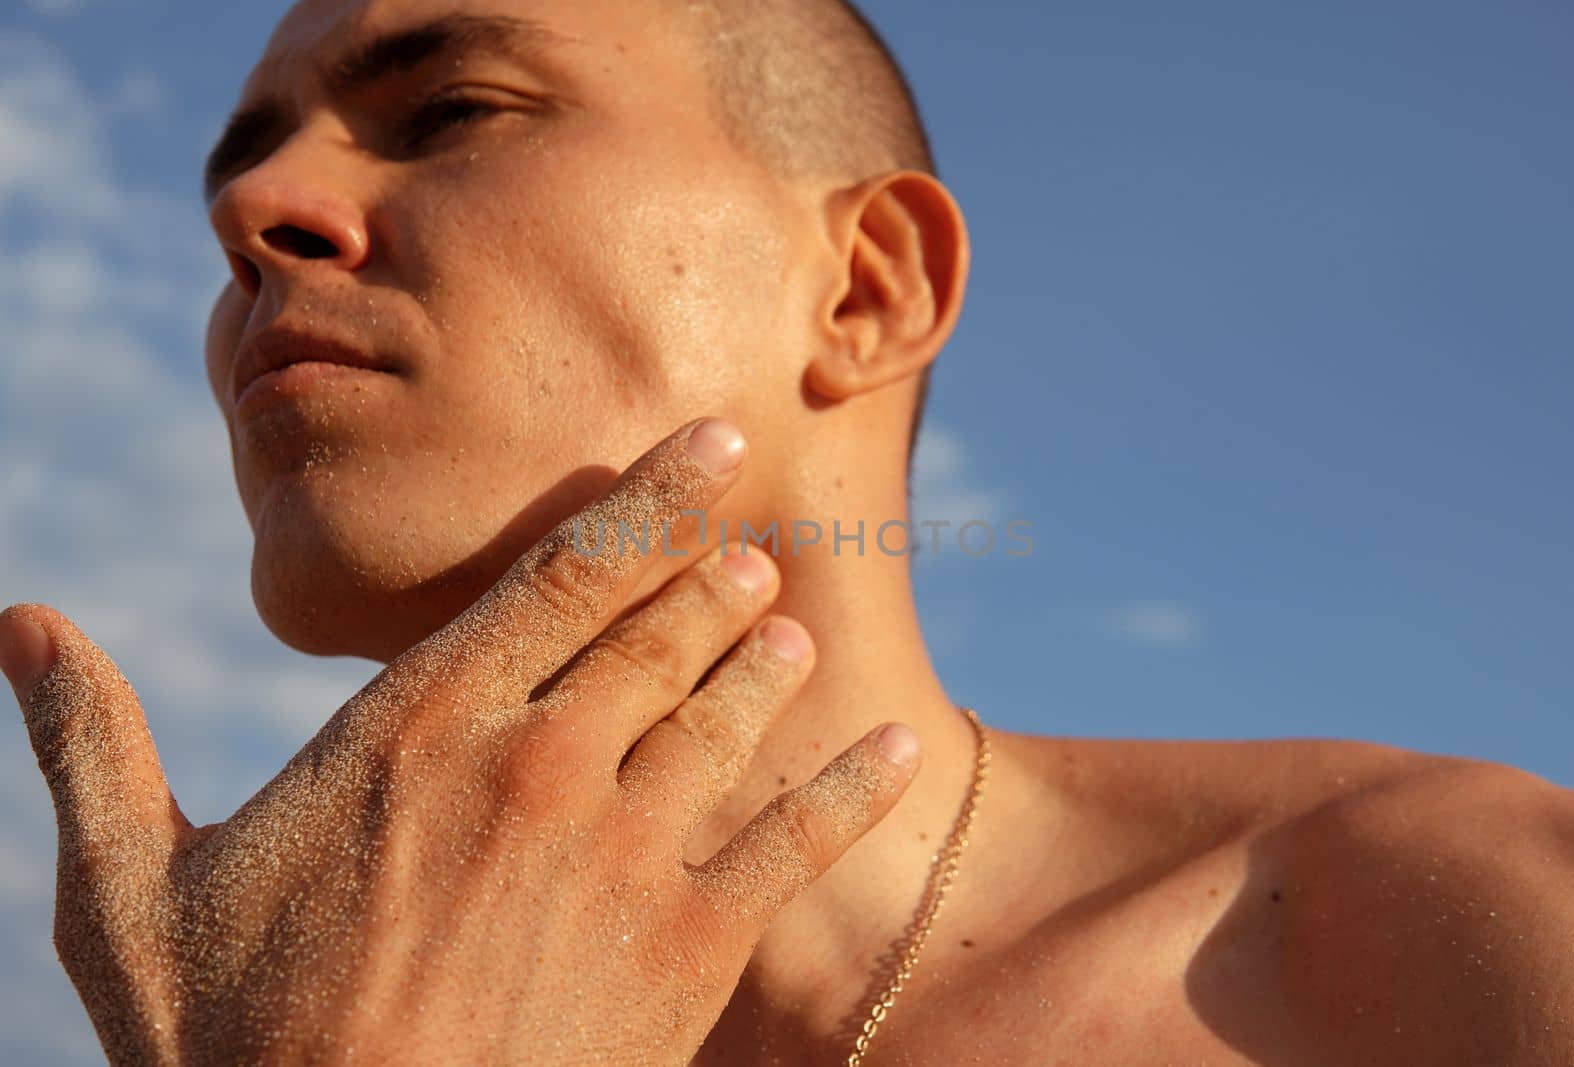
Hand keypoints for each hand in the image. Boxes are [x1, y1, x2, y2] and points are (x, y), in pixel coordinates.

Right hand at [0, 418, 922, 1065]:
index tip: (711, 443)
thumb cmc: (232, 1055)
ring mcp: (624, 853)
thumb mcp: (130, 899)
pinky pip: (793, 843)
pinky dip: (851, 789)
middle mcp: (538, 767)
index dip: (647, 499)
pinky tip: (897, 749)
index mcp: (418, 732)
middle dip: (712, 578)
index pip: (560, 574)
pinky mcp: (688, 947)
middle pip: (657, 633)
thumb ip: (91, 748)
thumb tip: (19, 624)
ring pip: (726, 716)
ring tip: (794, 625)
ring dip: (769, 663)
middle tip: (756, 536)